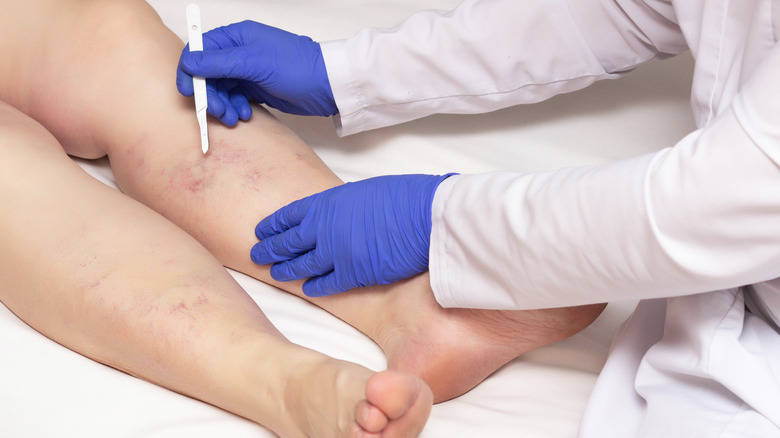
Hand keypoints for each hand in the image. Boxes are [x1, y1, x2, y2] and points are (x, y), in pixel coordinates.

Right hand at [176, 20, 336, 125]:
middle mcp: (238, 52)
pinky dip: (235, 107)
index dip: (191, 72)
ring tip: (234, 117)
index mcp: (235, 36)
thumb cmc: (297, 67)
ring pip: (220, 89)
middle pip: (207, 74)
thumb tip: (189, 63)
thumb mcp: (254, 63)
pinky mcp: (255, 88)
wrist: (326, 86)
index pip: (199, 51)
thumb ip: (219, 63)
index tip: (191, 92)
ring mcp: (246, 71)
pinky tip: (245, 114)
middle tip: (217, 112)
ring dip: (222, 105)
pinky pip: (234, 98)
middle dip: (208, 95)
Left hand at [251, 174, 454, 296]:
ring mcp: (336, 253)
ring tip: (275, 272)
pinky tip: (308, 289)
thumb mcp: (365, 191)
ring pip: (302, 265)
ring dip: (286, 269)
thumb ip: (345, 205)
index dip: (273, 224)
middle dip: (270, 248)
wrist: (426, 216)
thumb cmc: (405, 197)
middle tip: (257, 253)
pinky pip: (327, 283)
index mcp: (327, 202)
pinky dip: (315, 286)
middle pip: (288, 241)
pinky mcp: (353, 274)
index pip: (289, 215)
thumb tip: (341, 213)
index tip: (262, 229)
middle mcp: (324, 228)